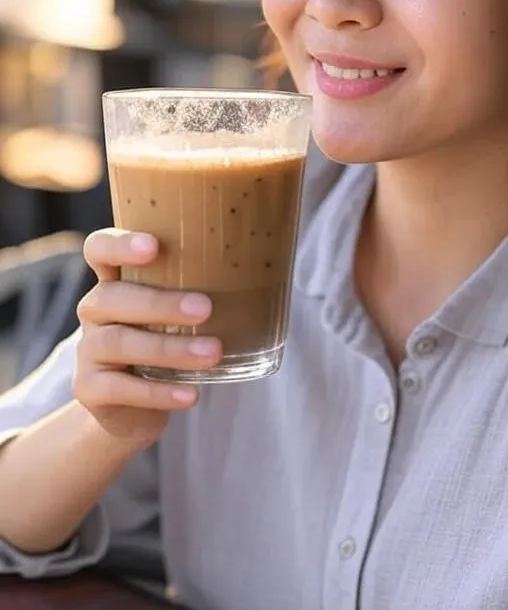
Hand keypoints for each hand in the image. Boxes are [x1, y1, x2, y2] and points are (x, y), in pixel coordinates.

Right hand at [74, 229, 221, 449]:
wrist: (131, 406)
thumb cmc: (167, 339)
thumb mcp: (179, 310)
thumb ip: (204, 285)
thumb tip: (275, 262)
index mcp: (117, 279)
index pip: (100, 248)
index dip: (120, 244)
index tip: (154, 247)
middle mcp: (96, 309)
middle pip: (113, 297)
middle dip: (160, 303)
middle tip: (205, 308)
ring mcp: (88, 350)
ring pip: (119, 343)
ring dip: (169, 348)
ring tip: (213, 353)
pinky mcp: (90, 389)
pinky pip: (120, 389)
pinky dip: (158, 392)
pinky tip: (191, 394)